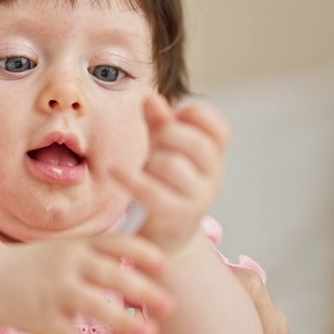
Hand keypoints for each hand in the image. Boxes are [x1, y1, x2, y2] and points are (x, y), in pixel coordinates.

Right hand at [0, 233, 173, 333]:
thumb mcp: (70, 250)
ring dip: (122, 320)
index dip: (142, 253)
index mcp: (81, 246)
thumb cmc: (41, 266)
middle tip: (169, 306)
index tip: (166, 265)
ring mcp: (56, 290)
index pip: (116, 243)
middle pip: (110, 274)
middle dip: (141, 289)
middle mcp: (69, 264)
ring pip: (93, 305)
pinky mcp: (43, 316)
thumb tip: (148, 259)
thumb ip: (101, 255)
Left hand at [112, 97, 228, 250]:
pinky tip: (113, 171)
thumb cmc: (164, 183)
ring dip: (150, 162)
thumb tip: (151, 97)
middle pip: (196, 144)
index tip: (176, 116)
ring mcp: (199, 199)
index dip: (198, 115)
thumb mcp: (164, 149)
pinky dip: (130, 179)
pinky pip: (153, 192)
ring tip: (145, 168)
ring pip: (171, 165)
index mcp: (215, 157)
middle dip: (168, 135)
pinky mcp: (177, 217)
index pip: (220, 129)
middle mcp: (214, 177)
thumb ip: (159, 122)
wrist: (165, 236)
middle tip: (154, 141)